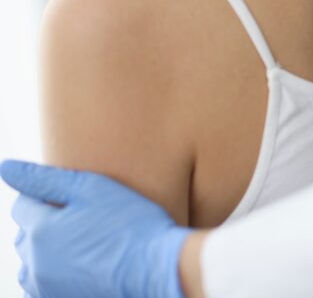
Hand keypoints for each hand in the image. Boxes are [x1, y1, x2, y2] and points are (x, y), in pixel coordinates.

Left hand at [1, 160, 189, 297]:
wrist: (157, 268)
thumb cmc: (131, 224)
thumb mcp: (93, 189)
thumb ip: (46, 178)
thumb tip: (6, 168)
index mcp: (40, 231)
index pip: (22, 206)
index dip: (44, 196)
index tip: (70, 196)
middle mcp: (36, 263)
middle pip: (24, 237)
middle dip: (42, 224)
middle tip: (78, 217)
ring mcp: (47, 287)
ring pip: (30, 266)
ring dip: (44, 253)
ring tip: (77, 243)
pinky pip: (42, 288)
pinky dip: (53, 276)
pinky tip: (79, 266)